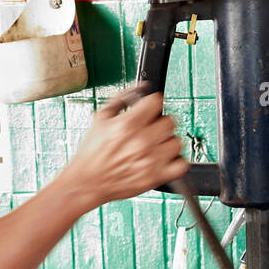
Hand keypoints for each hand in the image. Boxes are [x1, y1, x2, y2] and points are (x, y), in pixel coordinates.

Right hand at [64, 87, 188, 207]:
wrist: (87, 182)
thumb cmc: (92, 153)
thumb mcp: (101, 117)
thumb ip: (122, 98)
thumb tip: (142, 87)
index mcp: (128, 124)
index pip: (157, 102)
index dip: (153, 104)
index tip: (150, 110)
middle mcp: (141, 142)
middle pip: (170, 121)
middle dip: (161, 122)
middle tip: (152, 129)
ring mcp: (150, 161)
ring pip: (177, 142)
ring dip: (168, 142)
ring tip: (156, 146)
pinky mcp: (155, 177)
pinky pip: (181, 165)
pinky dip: (177, 161)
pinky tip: (165, 159)